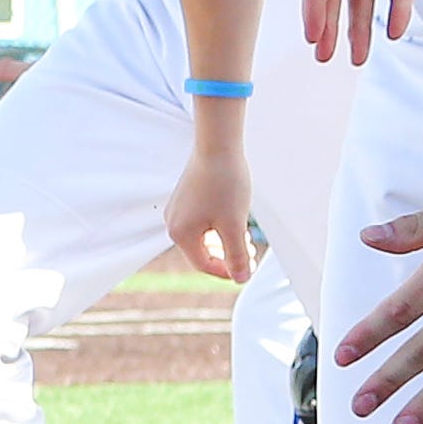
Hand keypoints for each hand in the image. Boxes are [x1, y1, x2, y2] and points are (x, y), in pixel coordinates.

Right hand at [164, 134, 257, 283]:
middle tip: (250, 248)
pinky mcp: (183, 196)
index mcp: (181, 235)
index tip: (249, 267)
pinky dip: (216, 223)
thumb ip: (237, 256)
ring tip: (242, 228)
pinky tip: (231, 212)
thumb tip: (241, 279)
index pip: (204, 264)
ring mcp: (176, 209)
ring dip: (223, 238)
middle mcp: (172, 223)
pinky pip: (199, 219)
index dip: (227, 270)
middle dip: (226, 253)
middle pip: (202, 251)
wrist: (217, 144)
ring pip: (202, 235)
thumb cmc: (226, 184)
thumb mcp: (235, 225)